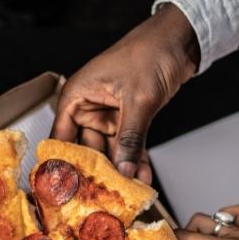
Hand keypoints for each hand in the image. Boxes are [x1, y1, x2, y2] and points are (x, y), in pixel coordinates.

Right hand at [51, 4, 198, 182]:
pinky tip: (142, 178)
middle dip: (97, 174)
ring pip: (109, 151)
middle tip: (102, 199)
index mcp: (76, 96)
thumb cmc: (149, 53)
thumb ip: (129, 138)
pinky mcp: (127, 118)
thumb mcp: (138, 100)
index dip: (62, 165)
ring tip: (128, 194)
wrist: (178, 39)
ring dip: (120, 170)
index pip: (60, 138)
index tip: (68, 191)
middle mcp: (87, 107)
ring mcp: (108, 114)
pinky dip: (135, 160)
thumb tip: (122, 171)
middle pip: (85, 150)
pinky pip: (128, 145)